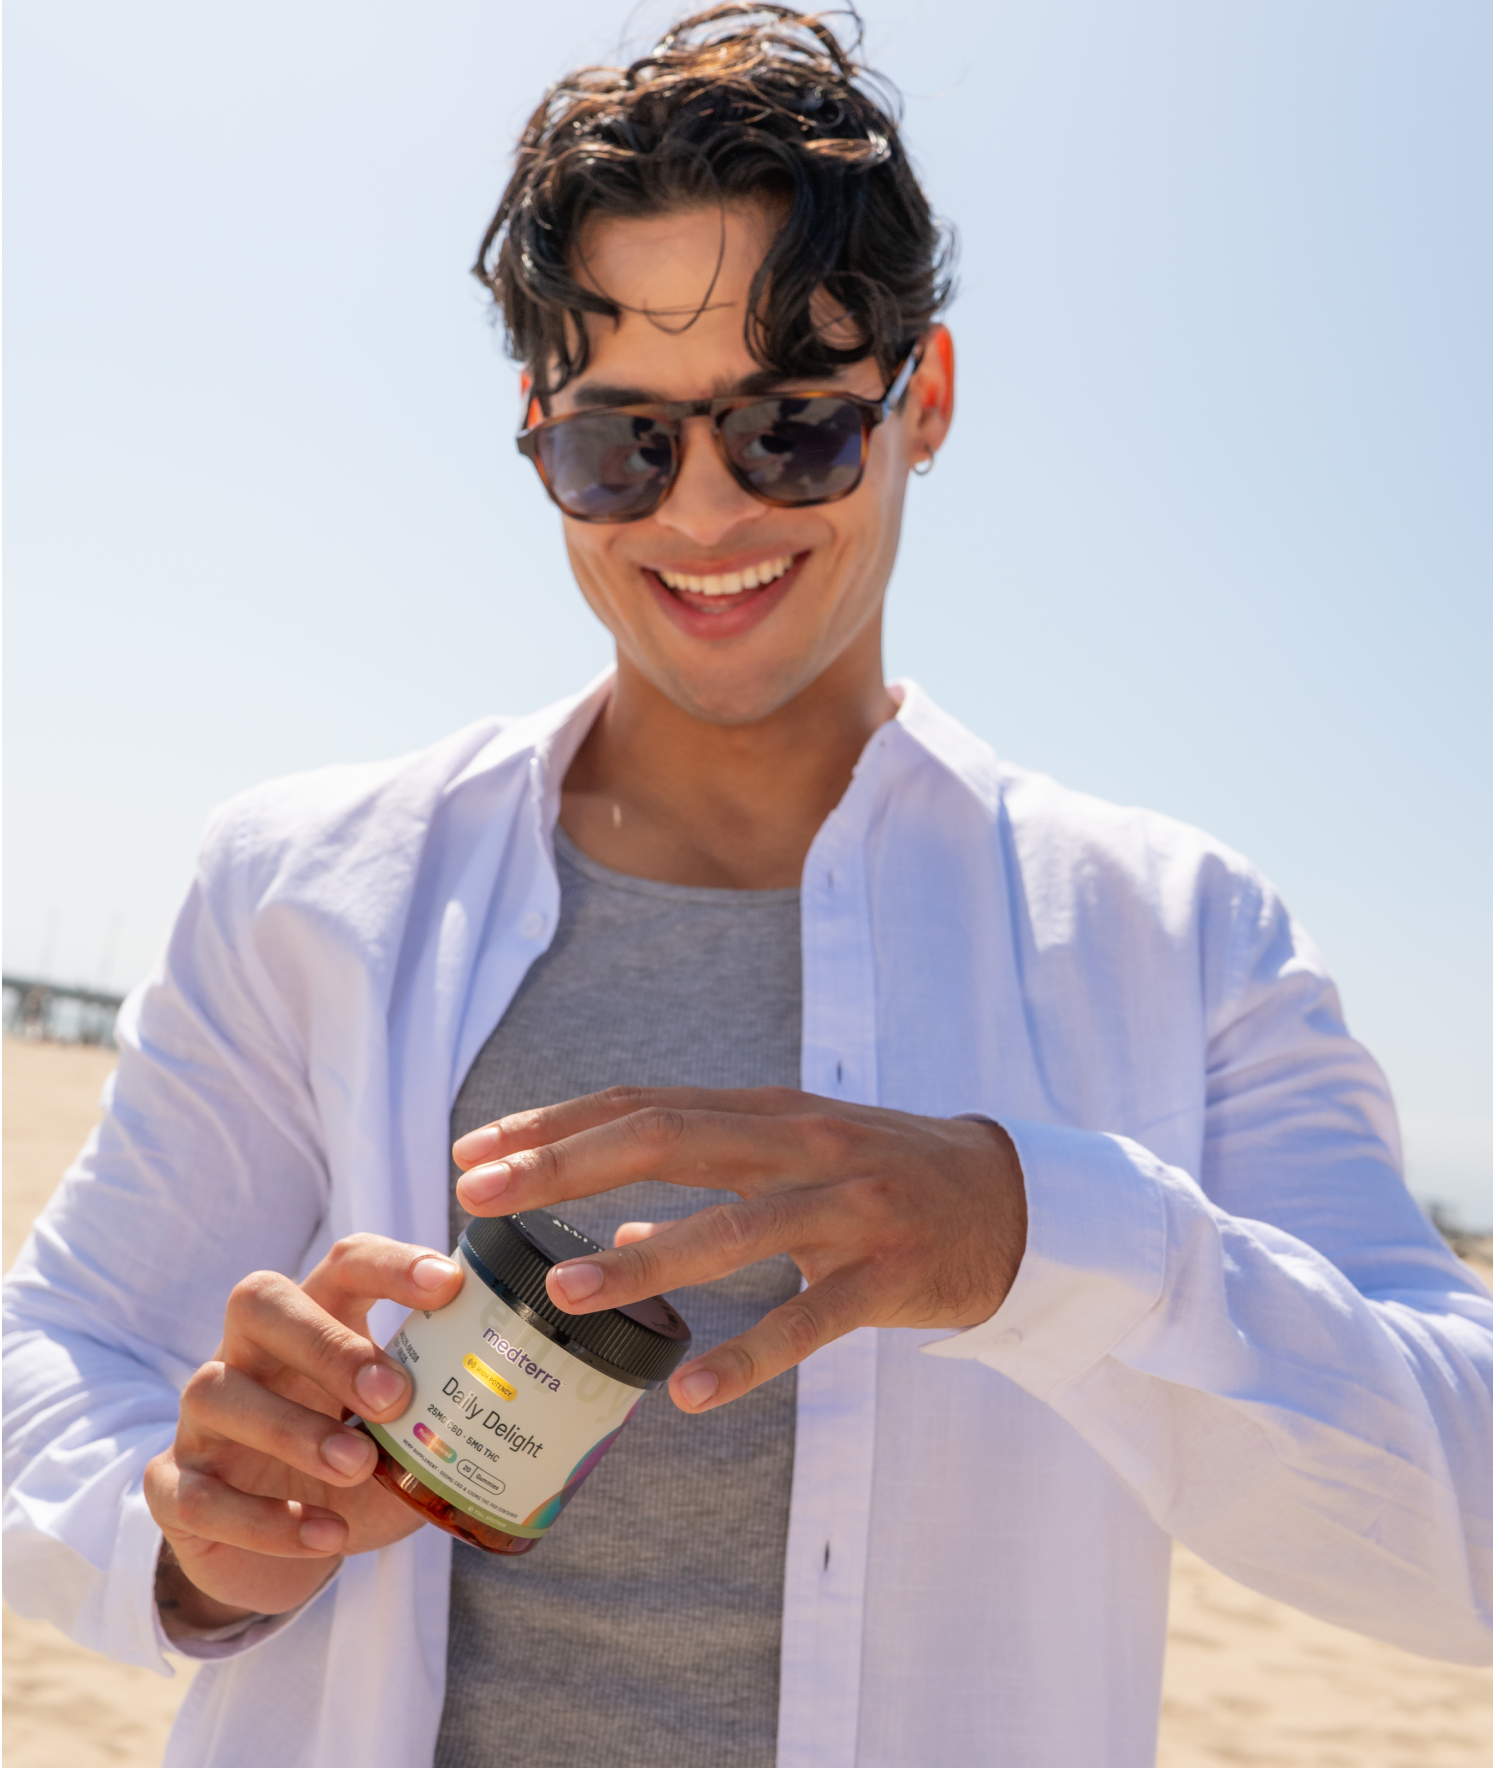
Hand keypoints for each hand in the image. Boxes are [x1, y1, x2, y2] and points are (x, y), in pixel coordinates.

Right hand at [143, 1235, 462, 1633]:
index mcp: (316, 1319)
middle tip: (393, 1396)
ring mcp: (202, 1416)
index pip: (345, 1262)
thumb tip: (562, 1410)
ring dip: (295, 1429)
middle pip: (260, 1300)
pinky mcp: (174, 1485)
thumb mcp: (402, 1438)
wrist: (267, 1546)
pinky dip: (262, 1517)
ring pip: (219, 1391)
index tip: (451, 1286)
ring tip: (359, 1469)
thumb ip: (452, 1416)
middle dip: (327, 1342)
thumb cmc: (349, 1468)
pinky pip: (197, 1490)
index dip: (394, 1265)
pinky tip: (323, 1536)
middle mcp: (250, 1352)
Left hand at [452, 1088, 1025, 1414]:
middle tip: (480, 1193)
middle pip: (668, 1139)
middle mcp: (799, 1142)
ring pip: (733, 1226)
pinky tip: (695, 1393)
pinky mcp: (887, 1271)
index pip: (641, 1105)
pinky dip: (751, 1353)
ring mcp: (847, 1203)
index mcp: (766, 1111)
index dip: (554, 1125)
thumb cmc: (885, 1175)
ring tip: (562, 1289)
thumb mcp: (795, 1160)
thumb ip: (708, 1184)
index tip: (474, 1151)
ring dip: (643, 1260)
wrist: (1013, 1198)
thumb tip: (616, 1229)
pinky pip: (811, 1319)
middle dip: (564, 1164)